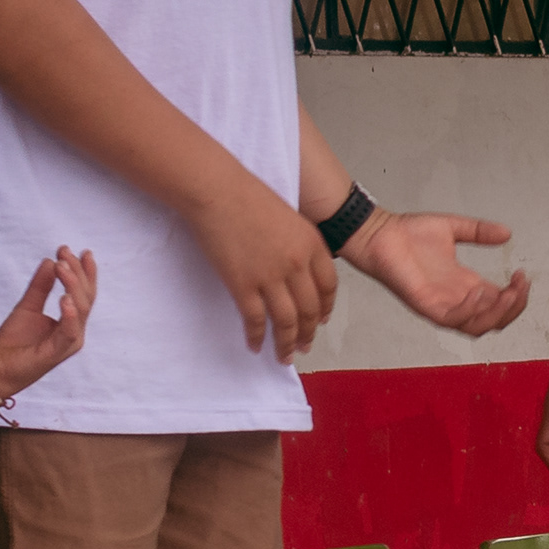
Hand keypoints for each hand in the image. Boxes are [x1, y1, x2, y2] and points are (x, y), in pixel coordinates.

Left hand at [0, 247, 96, 395]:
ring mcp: (70, 341)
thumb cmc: (14, 342)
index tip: (72, 249)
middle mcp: (76, 330)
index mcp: (71, 321)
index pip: (84, 292)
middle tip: (64, 253)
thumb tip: (50, 261)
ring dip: (73, 286)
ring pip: (80, 309)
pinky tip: (64, 298)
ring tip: (62, 267)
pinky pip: (70, 331)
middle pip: (85, 297)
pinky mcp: (58, 352)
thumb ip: (40, 286)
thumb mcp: (27, 306)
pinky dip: (70, 315)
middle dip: (78, 272)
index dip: (83, 271)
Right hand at [192, 178, 341, 357]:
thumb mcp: (291, 220)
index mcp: (314, 246)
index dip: (326, 308)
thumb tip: (300, 269)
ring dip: (287, 343)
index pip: (328, 287)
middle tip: (305, 346)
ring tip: (285, 356)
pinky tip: (255, 346)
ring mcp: (271, 277)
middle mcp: (298, 265)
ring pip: (286, 321)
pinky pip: (255, 319)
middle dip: (308, 332)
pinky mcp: (243, 285)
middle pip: (310, 309)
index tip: (322, 321)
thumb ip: (301, 245)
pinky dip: (257, 336)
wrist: (219, 192)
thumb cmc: (250, 199)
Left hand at [349, 207, 533, 338]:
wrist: (378, 232)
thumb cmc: (407, 232)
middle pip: (494, 321)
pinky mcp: (425, 305)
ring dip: (498, 313)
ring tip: (507, 293)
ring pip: (478, 327)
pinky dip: (472, 311)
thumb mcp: (453, 227)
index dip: (516, 296)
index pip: (499, 304)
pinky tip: (480, 292)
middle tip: (519, 286)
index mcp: (464, 285)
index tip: (521, 275)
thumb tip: (507, 233)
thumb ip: (479, 232)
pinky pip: (453, 319)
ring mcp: (441, 305)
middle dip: (514, 307)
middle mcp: (455, 299)